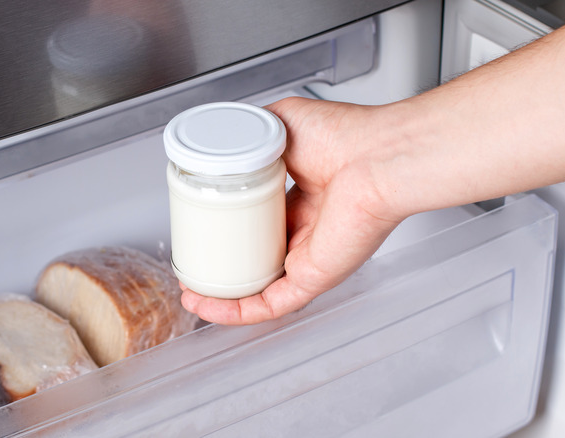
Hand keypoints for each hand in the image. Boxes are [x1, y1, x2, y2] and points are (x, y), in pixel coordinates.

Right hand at [181, 97, 404, 324]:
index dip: (228, 229)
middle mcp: (306, 233)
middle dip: (221, 268)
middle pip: (256, 259)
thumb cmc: (345, 136)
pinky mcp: (312, 278)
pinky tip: (205, 306)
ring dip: (221, 297)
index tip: (200, 229)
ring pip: (258, 290)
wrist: (375, 158)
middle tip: (191, 265)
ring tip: (190, 293)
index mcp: (302, 200)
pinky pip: (268, 305)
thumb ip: (252, 130)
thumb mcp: (281, 122)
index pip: (260, 223)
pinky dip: (234, 312)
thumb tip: (227, 133)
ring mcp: (309, 259)